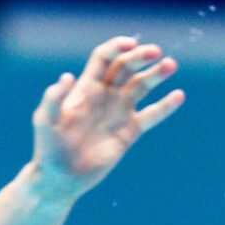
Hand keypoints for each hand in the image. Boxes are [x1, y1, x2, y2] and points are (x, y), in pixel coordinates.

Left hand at [30, 37, 184, 201]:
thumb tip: (66, 76)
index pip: (104, 58)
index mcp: (86, 88)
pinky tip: (179, 96)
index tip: (130, 45)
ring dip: (156, 73)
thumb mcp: (45, 121)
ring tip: (170, 65)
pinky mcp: (130, 131)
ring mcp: (119, 112)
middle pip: (126, 67)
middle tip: (156, 53)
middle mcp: (105, 95)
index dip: (117, 47)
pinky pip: (152, 115)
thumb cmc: (49, 149)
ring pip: (142, 85)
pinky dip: (166, 106)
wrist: (62, 179)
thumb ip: (54, 99)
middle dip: (141, 56)